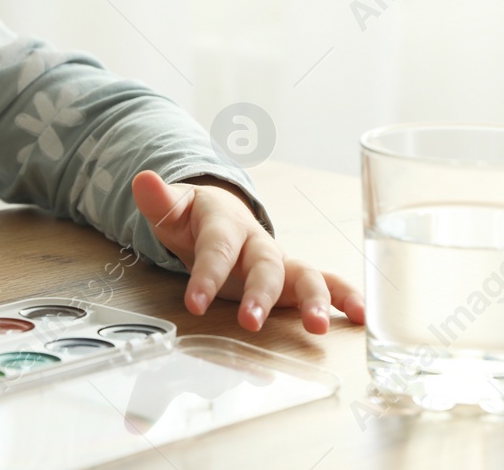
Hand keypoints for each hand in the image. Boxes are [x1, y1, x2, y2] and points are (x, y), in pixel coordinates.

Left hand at [130, 169, 364, 334]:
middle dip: (259, 292)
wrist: (219, 215)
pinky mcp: (294, 276)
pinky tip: (362, 317)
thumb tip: (141, 178)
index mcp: (224, 223)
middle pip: (264, 263)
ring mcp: (279, 259)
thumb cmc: (193, 218)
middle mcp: (257, 241)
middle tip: (250, 321)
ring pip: (302, 274)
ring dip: (314, 298)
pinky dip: (345, 297)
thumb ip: (159, 201)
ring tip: (318, 326)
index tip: (193, 304)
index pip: (216, 248)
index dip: (206, 274)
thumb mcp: (172, 210)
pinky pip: (326, 282)